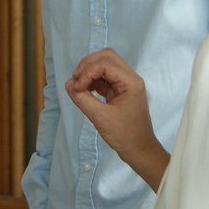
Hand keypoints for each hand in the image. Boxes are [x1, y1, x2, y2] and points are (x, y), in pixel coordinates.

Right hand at [66, 48, 169, 191]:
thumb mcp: (100, 118)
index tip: (76, 88)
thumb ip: (82, 99)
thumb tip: (68, 84)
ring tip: (78, 86)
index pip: (105, 64)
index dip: (87, 72)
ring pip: (104, 65)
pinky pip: (103, 77)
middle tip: (76, 80)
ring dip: (89, 72)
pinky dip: (92, 80)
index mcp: (130, 82)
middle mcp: (129, 78)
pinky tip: (84, 90)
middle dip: (88, 65)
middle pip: (106, 57)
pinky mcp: (119, 91)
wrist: (139, 151)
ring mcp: (125, 84)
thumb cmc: (124, 135)